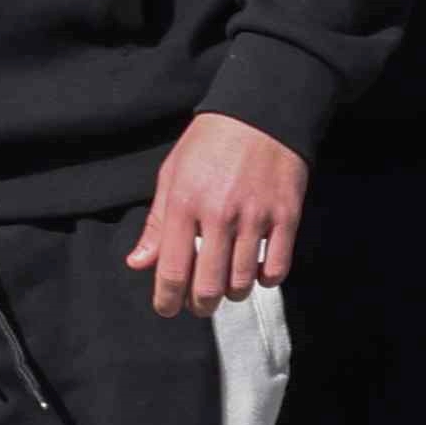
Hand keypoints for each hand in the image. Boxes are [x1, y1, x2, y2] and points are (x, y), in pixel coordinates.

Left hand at [125, 111, 304, 314]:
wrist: (259, 115)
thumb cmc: (208, 145)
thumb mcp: (171, 176)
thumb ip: (157, 224)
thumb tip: (138, 263)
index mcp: (185, 204)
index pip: (173, 269)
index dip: (167, 298)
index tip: (167, 309)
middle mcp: (219, 215)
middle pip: (209, 284)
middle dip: (200, 304)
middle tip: (199, 305)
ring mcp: (256, 217)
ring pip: (243, 281)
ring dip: (232, 294)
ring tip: (226, 289)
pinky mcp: (287, 216)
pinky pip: (277, 267)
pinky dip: (265, 280)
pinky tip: (257, 275)